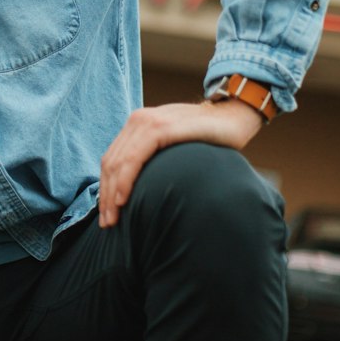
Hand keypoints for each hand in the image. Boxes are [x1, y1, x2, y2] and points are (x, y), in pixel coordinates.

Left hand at [98, 99, 263, 227]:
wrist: (234, 117)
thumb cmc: (207, 138)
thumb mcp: (173, 146)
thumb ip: (154, 158)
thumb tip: (139, 190)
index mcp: (138, 125)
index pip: (112, 160)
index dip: (105, 188)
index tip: (106, 215)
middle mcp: (138, 120)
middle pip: (111, 163)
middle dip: (105, 196)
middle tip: (107, 224)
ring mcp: (149, 122)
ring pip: (119, 162)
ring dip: (112, 193)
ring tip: (113, 218)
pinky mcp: (162, 127)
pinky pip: (135, 157)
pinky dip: (126, 179)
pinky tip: (123, 199)